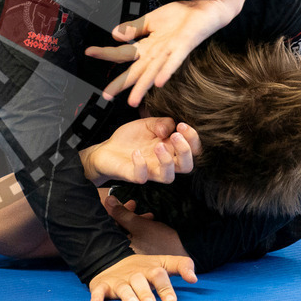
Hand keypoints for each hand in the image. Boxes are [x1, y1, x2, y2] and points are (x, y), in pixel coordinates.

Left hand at [81, 118, 199, 185]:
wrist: (107, 149)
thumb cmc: (131, 138)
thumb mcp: (148, 123)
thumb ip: (162, 122)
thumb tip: (170, 128)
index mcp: (171, 149)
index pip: (192, 150)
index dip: (193, 139)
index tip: (182, 125)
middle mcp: (163, 162)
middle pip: (186, 166)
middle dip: (185, 151)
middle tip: (174, 135)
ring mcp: (150, 171)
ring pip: (168, 177)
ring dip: (167, 161)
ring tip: (158, 145)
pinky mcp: (134, 175)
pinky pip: (142, 177)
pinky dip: (141, 165)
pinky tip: (136, 153)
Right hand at [86, 0, 236, 105]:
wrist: (205, 9)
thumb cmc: (181, 16)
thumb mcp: (152, 19)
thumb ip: (134, 28)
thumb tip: (113, 34)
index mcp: (148, 46)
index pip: (122, 52)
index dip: (105, 53)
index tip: (88, 52)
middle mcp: (157, 53)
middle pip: (135, 70)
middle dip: (120, 83)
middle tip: (105, 95)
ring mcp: (170, 52)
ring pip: (152, 72)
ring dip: (142, 87)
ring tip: (131, 101)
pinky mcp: (184, 47)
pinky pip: (174, 62)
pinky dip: (166, 72)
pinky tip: (158, 83)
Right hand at [88, 253, 196, 300]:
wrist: (112, 261)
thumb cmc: (144, 268)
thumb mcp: (163, 262)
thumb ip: (181, 265)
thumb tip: (194, 278)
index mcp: (150, 269)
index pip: (159, 275)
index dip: (165, 288)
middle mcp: (135, 274)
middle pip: (140, 282)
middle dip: (145, 293)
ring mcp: (119, 280)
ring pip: (123, 288)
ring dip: (127, 296)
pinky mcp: (103, 285)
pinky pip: (99, 290)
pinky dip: (96, 296)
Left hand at [102, 194, 188, 256]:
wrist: (189, 253)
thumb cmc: (163, 242)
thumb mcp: (140, 225)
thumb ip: (122, 214)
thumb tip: (108, 200)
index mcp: (120, 252)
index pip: (108, 229)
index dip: (112, 213)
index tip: (117, 201)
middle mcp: (125, 255)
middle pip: (118, 230)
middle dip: (125, 214)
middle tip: (133, 203)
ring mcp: (136, 255)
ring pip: (129, 232)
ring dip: (135, 219)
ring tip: (146, 212)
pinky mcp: (146, 252)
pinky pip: (138, 237)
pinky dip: (141, 227)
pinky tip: (150, 219)